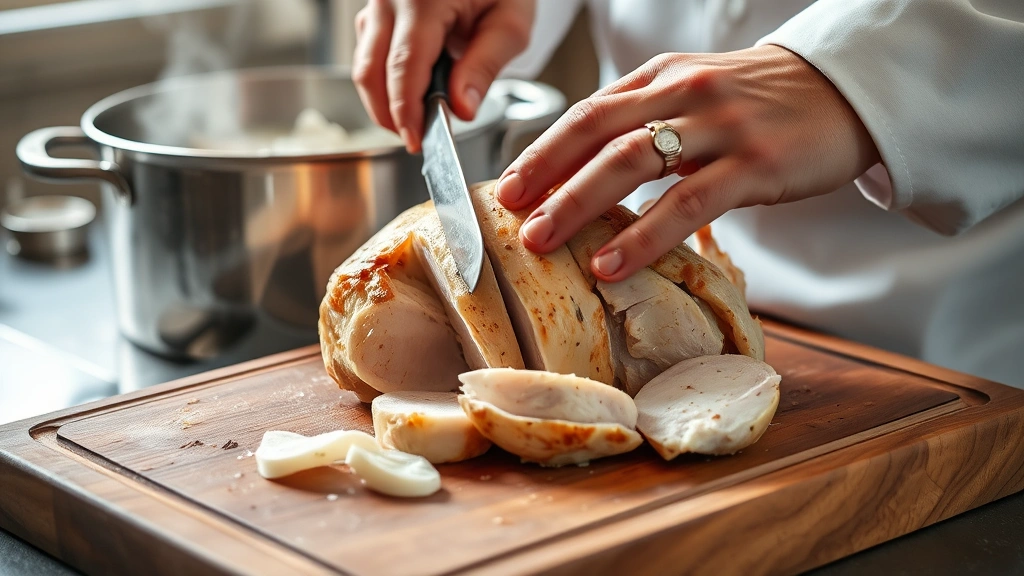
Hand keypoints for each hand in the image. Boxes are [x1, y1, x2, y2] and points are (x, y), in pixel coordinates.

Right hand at [353, 0, 534, 152]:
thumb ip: (484, 66)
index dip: (406, 110)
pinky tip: (415, 92)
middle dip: (390, 115)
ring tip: (420, 118)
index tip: (416, 141)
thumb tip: (461, 110)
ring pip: (365, 67)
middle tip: (418, 139)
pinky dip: (386, 83)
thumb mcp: (510, 24)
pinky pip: (369, 56)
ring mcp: (377, 5)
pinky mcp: (375, 14)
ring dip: (386, 101)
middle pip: (372, 71)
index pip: (404, 65)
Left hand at [496, 46, 880, 281]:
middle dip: (546, 176)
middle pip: (597, 133)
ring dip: (579, 203)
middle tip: (512, 216)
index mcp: (661, 77)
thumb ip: (644, 120)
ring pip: (633, 162)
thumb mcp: (695, 94)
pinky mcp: (755, 163)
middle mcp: (684, 93)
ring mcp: (719, 126)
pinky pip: (688, 202)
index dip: (542, 151)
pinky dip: (643, 234)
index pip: (587, 113)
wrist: (843, 90)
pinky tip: (613, 261)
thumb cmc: (761, 101)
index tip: (508, 187)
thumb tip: (583, 167)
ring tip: (545, 241)